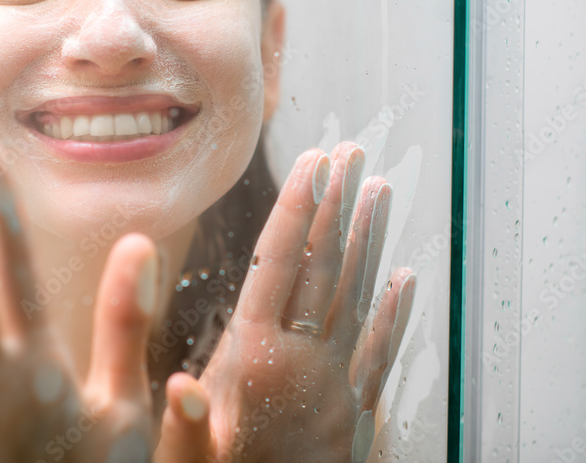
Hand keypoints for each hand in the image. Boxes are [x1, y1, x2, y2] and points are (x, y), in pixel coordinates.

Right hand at [154, 142, 415, 462]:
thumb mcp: (188, 460)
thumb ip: (186, 426)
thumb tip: (177, 388)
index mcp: (258, 360)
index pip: (282, 266)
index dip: (299, 208)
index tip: (314, 160)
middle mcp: (306, 362)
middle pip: (326, 268)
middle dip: (338, 205)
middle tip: (353, 153)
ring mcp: (339, 384)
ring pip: (361, 297)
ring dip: (370, 241)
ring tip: (380, 192)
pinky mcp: (357, 409)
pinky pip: (383, 349)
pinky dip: (397, 310)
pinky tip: (408, 278)